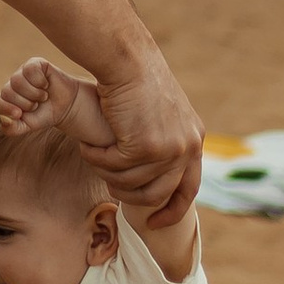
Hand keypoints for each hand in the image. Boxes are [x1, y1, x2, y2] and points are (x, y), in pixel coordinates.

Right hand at [80, 56, 202, 229]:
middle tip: (108, 182)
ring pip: (131, 183)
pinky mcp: (146, 147)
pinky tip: (90, 143)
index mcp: (194, 140)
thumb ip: (164, 140)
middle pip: (157, 194)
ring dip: (107, 173)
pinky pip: (114, 167)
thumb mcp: (161, 113)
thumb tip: (156, 170)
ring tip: (94, 153)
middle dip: (128, 195)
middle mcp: (188, 148)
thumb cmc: (135, 80)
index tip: (155, 224)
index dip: (173, 210)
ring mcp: (169, 149)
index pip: (189, 188)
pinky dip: (98, 158)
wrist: (126, 60)